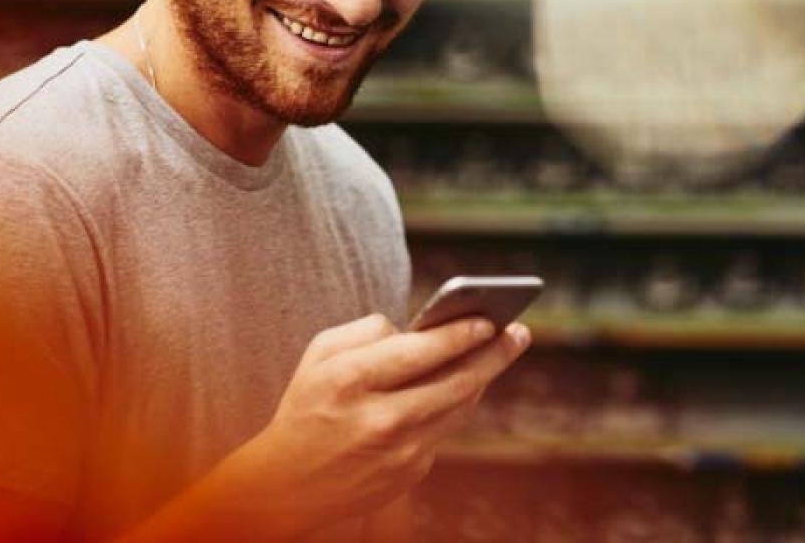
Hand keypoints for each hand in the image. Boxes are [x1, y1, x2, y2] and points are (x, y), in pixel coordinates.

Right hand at [225, 313, 528, 535]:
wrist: (286, 486)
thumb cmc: (307, 406)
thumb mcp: (320, 355)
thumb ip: (369, 330)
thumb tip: (417, 327)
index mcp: (350, 381)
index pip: (420, 352)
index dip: (461, 334)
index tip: (489, 318)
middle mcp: (378, 419)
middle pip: (456, 381)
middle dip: (494, 353)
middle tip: (518, 331)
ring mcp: (398, 452)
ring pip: (459, 405)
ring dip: (484, 375)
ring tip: (501, 349)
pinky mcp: (410, 473)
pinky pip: (445, 427)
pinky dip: (457, 402)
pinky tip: (467, 381)